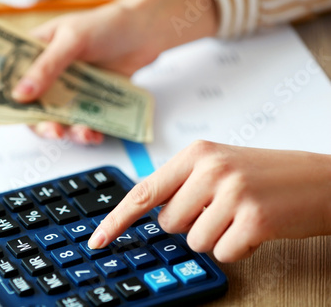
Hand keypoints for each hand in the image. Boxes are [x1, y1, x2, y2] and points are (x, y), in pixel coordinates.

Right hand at [12, 0, 217, 143]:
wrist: (142, 33)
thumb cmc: (105, 25)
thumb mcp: (71, 40)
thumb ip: (46, 67)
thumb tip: (21, 94)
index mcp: (35, 53)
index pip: (7, 78)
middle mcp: (49, 75)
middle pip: (32, 108)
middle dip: (39, 124)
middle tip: (51, 129)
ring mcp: (69, 90)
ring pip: (57, 119)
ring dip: (65, 131)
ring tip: (79, 132)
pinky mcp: (89, 101)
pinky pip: (81, 123)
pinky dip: (86, 132)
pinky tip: (94, 132)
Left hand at [88, 140, 330, 261]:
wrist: (320, 180)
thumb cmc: (265, 175)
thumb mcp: (218, 165)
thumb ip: (181, 185)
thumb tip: (151, 214)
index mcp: (196, 153)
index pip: (144, 191)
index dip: (117, 219)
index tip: (98, 239)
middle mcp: (210, 169)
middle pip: (168, 223)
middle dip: (191, 223)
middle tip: (221, 207)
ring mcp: (232, 192)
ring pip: (194, 241)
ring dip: (216, 236)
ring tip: (240, 214)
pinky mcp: (254, 219)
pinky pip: (222, 252)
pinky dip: (237, 247)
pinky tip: (256, 227)